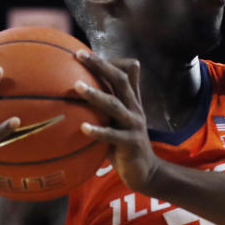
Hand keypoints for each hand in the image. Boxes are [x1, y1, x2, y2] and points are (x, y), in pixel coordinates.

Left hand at [73, 51, 158, 193]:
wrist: (146, 172)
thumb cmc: (126, 144)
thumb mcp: (123, 119)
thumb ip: (116, 101)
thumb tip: (101, 87)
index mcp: (131, 101)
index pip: (120, 74)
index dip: (104, 62)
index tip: (81, 52)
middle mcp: (134, 109)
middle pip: (120, 81)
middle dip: (100, 66)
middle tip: (80, 56)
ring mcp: (134, 125)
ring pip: (115, 105)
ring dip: (96, 95)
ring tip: (78, 86)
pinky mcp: (131, 143)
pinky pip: (113, 136)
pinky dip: (98, 131)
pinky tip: (83, 128)